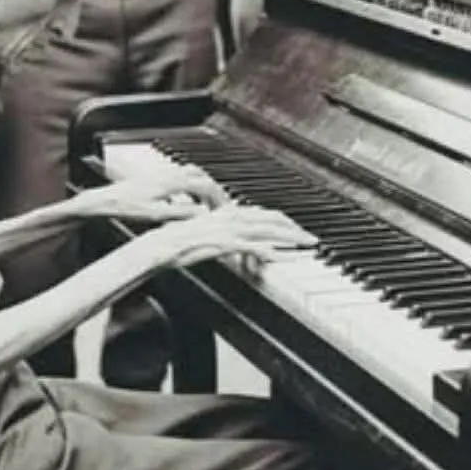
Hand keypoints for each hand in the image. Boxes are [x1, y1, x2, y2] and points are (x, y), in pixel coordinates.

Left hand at [88, 163, 228, 223]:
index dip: (219, 198)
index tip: (227, 209)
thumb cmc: (125, 206)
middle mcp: (168, 174)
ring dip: (204, 185)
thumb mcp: (155, 214)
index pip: (204, 186)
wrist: (103, 199)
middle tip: (223, 204)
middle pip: (201, 176)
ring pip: (192, 173)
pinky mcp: (155, 178)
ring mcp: (161, 174)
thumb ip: (180, 213)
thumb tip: (202, 214)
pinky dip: (192, 185)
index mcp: (170, 182)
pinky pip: (182, 176)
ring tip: (210, 200)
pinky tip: (188, 197)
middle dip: (215, 190)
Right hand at [151, 203, 315, 269]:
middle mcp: (231, 217)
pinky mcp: (223, 243)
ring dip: (291, 238)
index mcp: (227, 212)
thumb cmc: (177, 243)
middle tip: (311, 239)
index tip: (298, 230)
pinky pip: (253, 246)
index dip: (283, 221)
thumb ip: (224, 237)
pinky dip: (271, 251)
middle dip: (295, 228)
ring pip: (268, 230)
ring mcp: (228, 229)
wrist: (159, 246)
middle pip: (271, 219)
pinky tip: (284, 257)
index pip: (263, 213)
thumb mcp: (205, 236)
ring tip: (307, 246)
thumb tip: (239, 244)